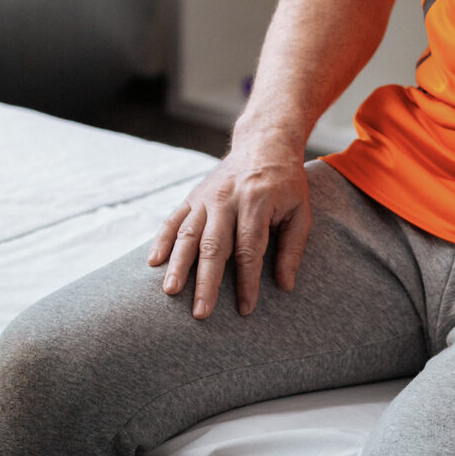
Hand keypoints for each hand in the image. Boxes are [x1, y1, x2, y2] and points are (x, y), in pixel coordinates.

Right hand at [147, 149, 311, 319]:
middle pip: (214, 246)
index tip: (245, 309)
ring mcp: (207, 196)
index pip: (249, 249)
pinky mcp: (193, 195)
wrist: (264, 143)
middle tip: (201, 312)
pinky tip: (153, 262)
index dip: (247, 282)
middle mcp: (227, 199)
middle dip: (206, 282)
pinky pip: (174, 219)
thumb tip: (285, 286)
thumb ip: (293, 248)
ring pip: (188, 234)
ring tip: (170, 291)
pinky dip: (162, 240)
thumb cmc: (286, 184)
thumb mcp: (301, 211)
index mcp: (257, 202)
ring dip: (178, 265)